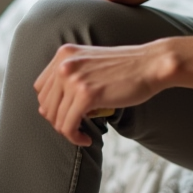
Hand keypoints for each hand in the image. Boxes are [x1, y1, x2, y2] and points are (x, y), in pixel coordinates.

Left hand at [33, 42, 172, 145]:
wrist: (152, 64)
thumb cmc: (127, 67)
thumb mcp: (91, 63)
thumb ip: (71, 77)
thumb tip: (49, 109)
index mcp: (64, 54)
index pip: (41, 88)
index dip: (52, 106)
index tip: (68, 115)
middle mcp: (65, 64)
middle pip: (46, 105)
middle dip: (59, 121)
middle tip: (76, 127)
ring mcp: (74, 78)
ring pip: (56, 119)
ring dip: (68, 132)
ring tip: (82, 134)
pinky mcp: (86, 95)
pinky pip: (68, 126)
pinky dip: (75, 138)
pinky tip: (86, 139)